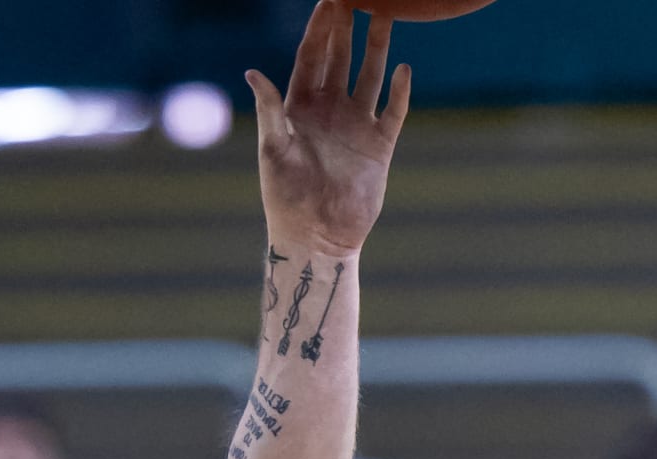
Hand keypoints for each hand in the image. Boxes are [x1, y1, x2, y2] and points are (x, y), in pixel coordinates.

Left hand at [244, 0, 412, 261]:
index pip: (310, 57)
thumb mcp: (273, 150)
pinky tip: (404, 69)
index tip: (329, 0)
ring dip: (376, 48)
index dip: (319, 29)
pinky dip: (400, 90)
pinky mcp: (379, 145)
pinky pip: (393, 110)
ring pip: (369, 76)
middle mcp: (328, 111)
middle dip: (346, 28)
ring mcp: (355, 126)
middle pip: (339, 58)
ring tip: (385, 16)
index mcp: (299, 108)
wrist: (316, 237)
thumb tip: (252, 73)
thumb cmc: (285, 197)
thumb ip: (269, 110)